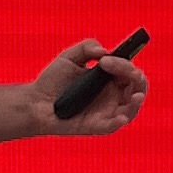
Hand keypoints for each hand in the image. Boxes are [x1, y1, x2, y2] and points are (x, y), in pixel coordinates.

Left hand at [33, 40, 147, 136]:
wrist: (35, 102)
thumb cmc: (52, 80)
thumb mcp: (69, 57)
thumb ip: (87, 46)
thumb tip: (105, 51)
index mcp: (109, 78)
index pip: (128, 70)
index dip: (123, 63)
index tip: (104, 60)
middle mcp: (112, 95)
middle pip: (137, 87)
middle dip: (137, 78)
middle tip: (128, 72)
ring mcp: (106, 112)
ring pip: (132, 108)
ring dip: (137, 101)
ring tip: (136, 95)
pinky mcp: (97, 126)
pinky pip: (113, 126)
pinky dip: (120, 121)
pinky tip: (121, 116)